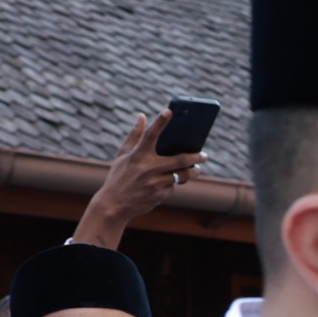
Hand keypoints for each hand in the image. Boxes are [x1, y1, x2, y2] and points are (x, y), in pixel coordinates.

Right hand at [73, 111, 202, 247]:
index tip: (170, 111)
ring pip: (182, 175)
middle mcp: (148, 168)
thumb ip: (134, 136)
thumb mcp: (122, 156)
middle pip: (180, 160)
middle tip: (204, 155)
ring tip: (197, 168)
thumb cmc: (118, 176)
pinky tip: (172, 182)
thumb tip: (142, 116)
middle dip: (196, 157)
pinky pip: (173, 186)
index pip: (150, 135)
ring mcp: (155, 183)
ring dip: (193, 171)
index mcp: (137, 155)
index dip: (160, 122)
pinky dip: (174, 183)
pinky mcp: (159, 195)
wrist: (114, 205)